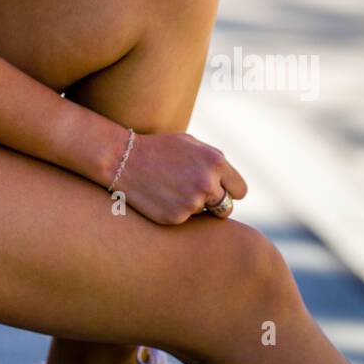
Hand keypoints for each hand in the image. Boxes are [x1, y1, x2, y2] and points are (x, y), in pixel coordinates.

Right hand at [107, 130, 247, 226]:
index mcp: (216, 162)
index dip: (230, 191)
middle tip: (196, 194)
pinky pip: (185, 219)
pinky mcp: (176, 217)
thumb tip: (231, 181)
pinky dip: (176, 211)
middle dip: (215, 203)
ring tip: (172, 189)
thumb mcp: (190, 144)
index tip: (220, 191)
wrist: (123, 159)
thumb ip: (215, 161)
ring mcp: (192, 203)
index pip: (240, 190)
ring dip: (194, 206)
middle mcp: (207, 184)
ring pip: (204, 214)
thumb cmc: (159, 149)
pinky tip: (161, 197)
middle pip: (226, 207)